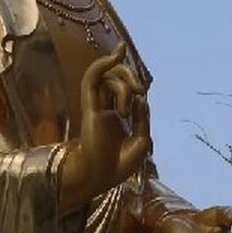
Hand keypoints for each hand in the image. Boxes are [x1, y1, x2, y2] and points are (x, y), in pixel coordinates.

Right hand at [60, 44, 149, 208]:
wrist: (101, 177)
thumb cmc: (118, 165)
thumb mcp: (141, 141)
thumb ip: (142, 119)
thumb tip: (141, 98)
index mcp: (117, 116)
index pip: (126, 89)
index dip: (135, 84)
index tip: (141, 95)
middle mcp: (106, 108)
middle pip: (115, 77)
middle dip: (130, 76)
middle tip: (139, 91)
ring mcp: (96, 106)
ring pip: (106, 76)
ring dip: (122, 85)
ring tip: (126, 108)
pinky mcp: (89, 106)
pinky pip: (92, 79)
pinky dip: (102, 65)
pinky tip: (115, 55)